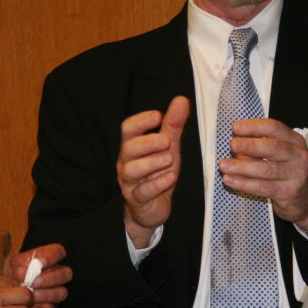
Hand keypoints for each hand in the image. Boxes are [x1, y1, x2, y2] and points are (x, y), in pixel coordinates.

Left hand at [7, 242, 71, 307]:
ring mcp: (55, 292)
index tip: (39, 263)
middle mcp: (56, 274)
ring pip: (62, 292)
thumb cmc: (10, 273)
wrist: (4, 290)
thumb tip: (23, 272)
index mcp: (48, 258)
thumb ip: (18, 266)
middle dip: (51, 278)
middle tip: (34, 282)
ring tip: (31, 294)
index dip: (53, 257)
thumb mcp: (11, 265)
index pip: (59, 252)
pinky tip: (28, 307)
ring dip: (46, 294)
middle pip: (66, 274)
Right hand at [116, 96, 189, 247]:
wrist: (153, 207)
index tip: (157, 115)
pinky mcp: (137, 200)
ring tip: (169, 158)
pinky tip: (170, 177)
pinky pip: (142, 192)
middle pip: (128, 148)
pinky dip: (156, 184)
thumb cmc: (158, 172)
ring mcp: (129, 183)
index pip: (128, 129)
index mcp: (132, 146)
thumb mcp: (169, 147)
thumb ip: (173, 125)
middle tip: (166, 140)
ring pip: (132, 171)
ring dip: (151, 163)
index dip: (140, 121)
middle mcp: (126, 163)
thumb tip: (181, 100)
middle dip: (147, 142)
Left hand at [217, 118, 307, 229]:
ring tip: (225, 165)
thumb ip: (258, 150)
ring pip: (267, 169)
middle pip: (273, 147)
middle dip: (250, 145)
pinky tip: (231, 180)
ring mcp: (296, 175)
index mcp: (294, 141)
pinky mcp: (289, 192)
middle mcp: (298, 156)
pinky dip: (245, 183)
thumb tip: (237, 149)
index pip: (274, 128)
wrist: (306, 200)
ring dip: (242, 167)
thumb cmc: (288, 173)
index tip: (236, 127)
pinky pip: (263, 187)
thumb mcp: (278, 156)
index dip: (254, 126)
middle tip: (232, 145)